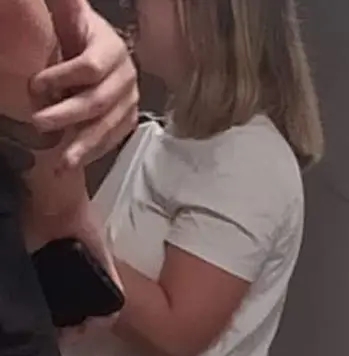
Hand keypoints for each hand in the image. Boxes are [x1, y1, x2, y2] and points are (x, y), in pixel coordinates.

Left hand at [31, 0, 138, 168]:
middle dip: (68, 115)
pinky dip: (93, 152)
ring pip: (108, 127)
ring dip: (83, 146)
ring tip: (61, 162)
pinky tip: (73, 162)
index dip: (61, 77)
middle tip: (38, 122)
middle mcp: (126, 76)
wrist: (100, 50)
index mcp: (111, 49)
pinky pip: (113, 138)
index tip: (35, 84)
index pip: (90, 67)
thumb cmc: (78, 34)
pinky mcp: (128, 118)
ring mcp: (130, 100)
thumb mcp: (72, 15)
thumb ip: (68, 5)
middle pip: (99, 101)